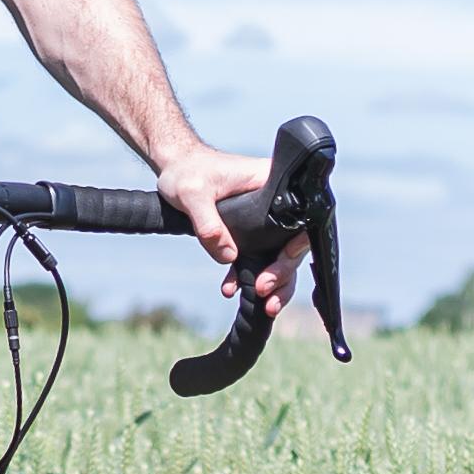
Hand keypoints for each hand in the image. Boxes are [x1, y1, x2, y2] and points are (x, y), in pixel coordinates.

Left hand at [155, 141, 297, 313]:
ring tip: (265, 305)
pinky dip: (248, 276)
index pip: (300, 218)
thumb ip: (209, 223)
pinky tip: (231, 289)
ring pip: (279, 255)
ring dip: (273, 282)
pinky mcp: (249, 229)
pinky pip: (257, 256)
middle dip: (283, 273)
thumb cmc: (186, 170)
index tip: (280, 266)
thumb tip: (229, 256)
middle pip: (293, 243)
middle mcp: (276, 200)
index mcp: (272, 182)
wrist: (174, 167)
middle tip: (264, 290)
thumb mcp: (192, 193)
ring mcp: (264, 217)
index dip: (296, 247)